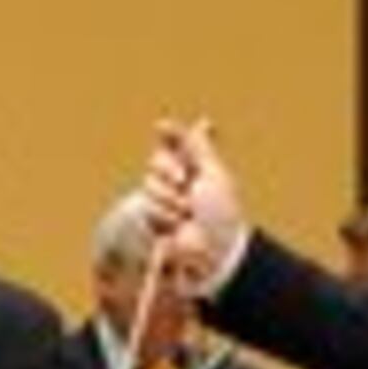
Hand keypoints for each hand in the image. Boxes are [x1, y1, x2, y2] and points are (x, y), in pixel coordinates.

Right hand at [142, 118, 250, 291]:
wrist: (214, 248)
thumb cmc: (221, 212)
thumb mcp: (213, 174)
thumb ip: (201, 148)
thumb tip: (204, 120)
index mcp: (195, 166)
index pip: (173, 141)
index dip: (168, 134)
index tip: (162, 127)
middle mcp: (177, 181)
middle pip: (157, 161)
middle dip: (170, 172)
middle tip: (186, 185)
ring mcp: (164, 201)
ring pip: (149, 185)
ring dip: (170, 199)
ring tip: (187, 214)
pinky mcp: (153, 220)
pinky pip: (146, 207)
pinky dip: (163, 215)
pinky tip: (176, 225)